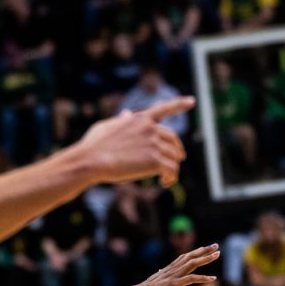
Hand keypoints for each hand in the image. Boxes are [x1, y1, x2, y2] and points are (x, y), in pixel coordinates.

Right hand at [74, 99, 193, 187]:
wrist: (92, 160)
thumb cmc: (94, 146)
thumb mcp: (107, 127)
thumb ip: (121, 121)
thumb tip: (126, 113)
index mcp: (140, 119)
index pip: (164, 108)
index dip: (179, 104)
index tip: (192, 101)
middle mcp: (151, 129)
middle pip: (173, 139)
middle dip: (177, 150)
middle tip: (178, 159)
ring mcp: (154, 144)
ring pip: (175, 157)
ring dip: (173, 168)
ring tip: (166, 178)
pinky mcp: (154, 161)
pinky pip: (172, 170)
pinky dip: (171, 178)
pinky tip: (164, 183)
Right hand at [133, 245, 220, 285]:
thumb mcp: (156, 281)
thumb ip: (161, 276)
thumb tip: (160, 271)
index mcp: (170, 269)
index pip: (186, 257)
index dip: (196, 252)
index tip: (206, 248)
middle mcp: (173, 269)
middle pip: (191, 256)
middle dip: (204, 250)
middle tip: (216, 246)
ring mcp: (174, 276)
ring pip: (193, 263)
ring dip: (206, 258)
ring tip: (217, 255)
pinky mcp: (175, 284)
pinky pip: (192, 279)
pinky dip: (203, 277)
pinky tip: (213, 278)